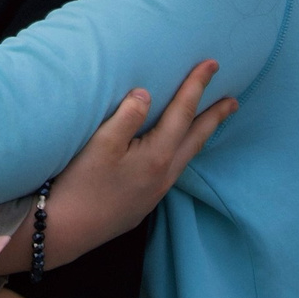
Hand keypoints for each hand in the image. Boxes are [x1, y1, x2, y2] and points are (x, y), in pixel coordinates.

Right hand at [41, 63, 232, 267]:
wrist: (65, 232)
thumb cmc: (79, 185)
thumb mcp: (101, 144)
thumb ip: (127, 115)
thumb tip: (146, 93)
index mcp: (157, 155)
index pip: (183, 112)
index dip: (197, 86)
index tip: (212, 64)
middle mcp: (163, 174)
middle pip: (196, 138)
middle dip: (215, 117)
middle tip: (233, 102)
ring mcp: (155, 191)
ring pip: (187, 156)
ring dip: (200, 135)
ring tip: (210, 123)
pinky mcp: (143, 203)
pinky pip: (174, 169)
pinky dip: (183, 152)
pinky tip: (175, 152)